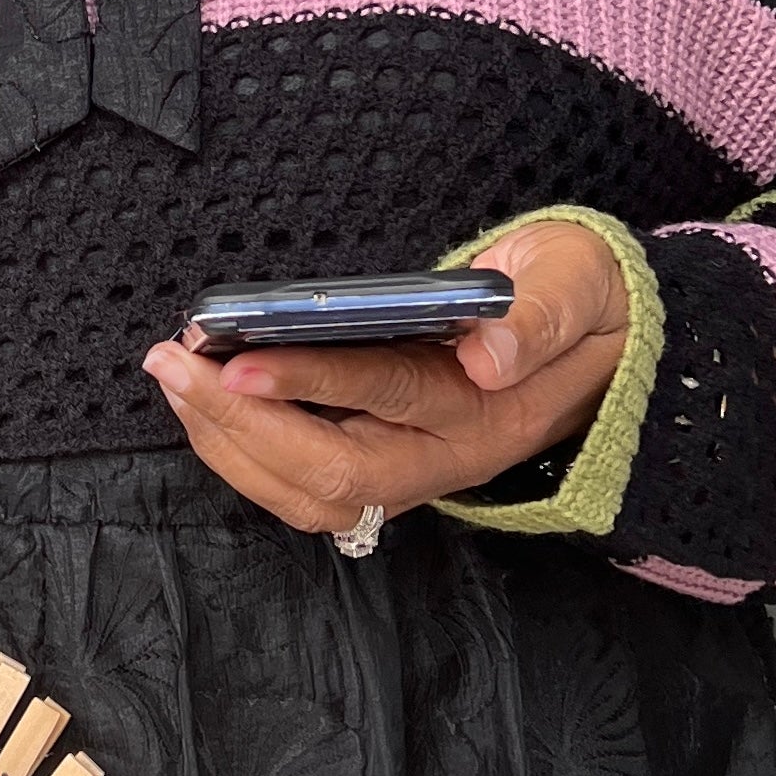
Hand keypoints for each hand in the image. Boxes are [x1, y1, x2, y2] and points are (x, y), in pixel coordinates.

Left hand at [141, 219, 629, 536]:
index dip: (312, 382)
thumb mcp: (582, 282)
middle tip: (173, 361)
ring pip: (308, 493)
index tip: (239, 357)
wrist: (601, 352)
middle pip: (331, 470)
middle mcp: (446, 457)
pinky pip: (302, 487)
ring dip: (230, 443)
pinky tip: (204, 403)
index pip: (391, 395)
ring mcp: (413, 474)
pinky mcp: (385, 472)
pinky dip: (243, 451)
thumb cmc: (580, 302)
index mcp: (492, 409)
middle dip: (240, 421)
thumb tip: (492, 352)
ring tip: (175, 378)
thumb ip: (544, 312)